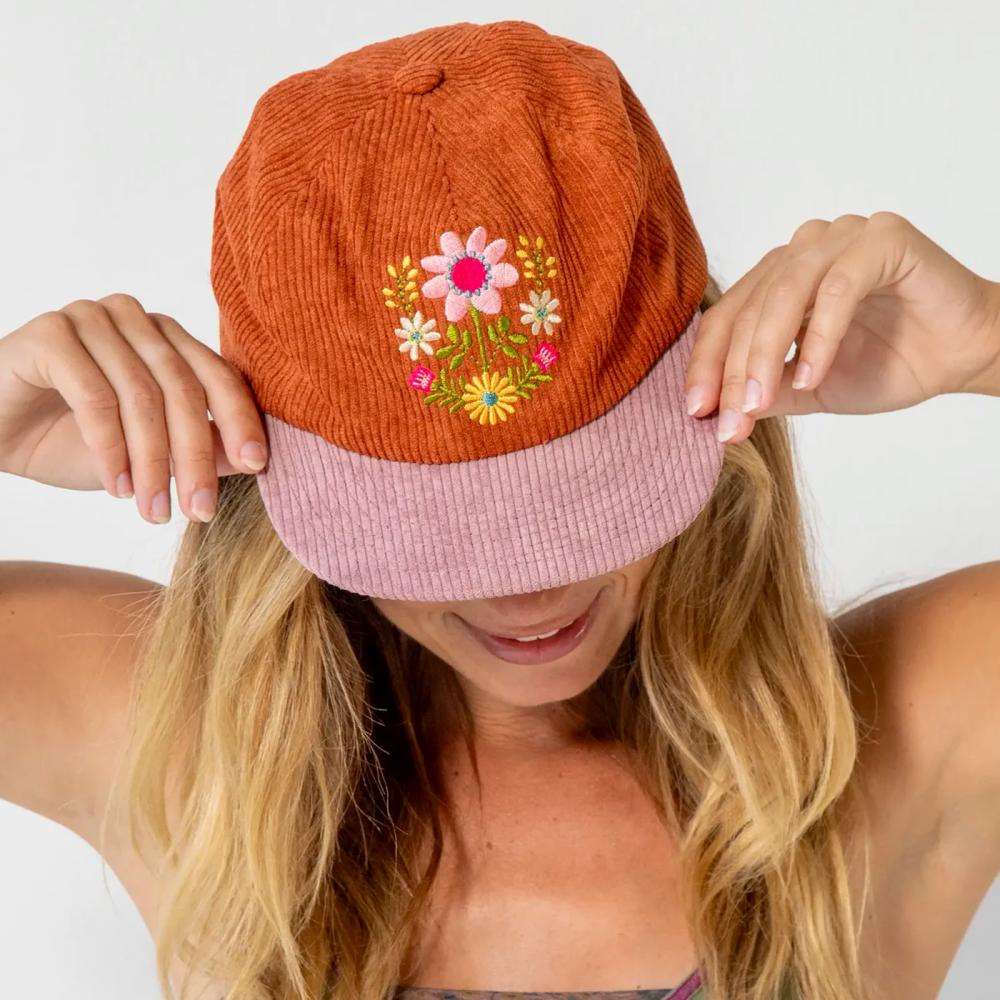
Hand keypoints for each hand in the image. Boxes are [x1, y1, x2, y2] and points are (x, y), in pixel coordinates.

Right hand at [0, 293, 267, 522]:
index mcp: (167, 338)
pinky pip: (95, 396)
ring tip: (154, 512)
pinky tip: (115, 488)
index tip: (259, 467)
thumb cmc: (69, 440)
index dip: (241, 420)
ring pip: (142, 396)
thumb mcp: (145, 454)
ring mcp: (91, 318)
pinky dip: (109, 448)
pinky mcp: (50, 333)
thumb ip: (197, 448)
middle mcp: (135, 320)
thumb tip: (251, 460)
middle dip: (196, 456)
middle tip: (201, 511)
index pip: (219, 375)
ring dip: (152, 463)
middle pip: (184, 388)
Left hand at [685, 211, 999, 443]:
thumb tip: (713, 417)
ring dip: (765, 354)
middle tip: (729, 420)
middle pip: (749, 309)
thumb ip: (764, 393)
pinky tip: (811, 377)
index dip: (707, 367)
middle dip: (734, 371)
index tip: (696, 415)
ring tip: (758, 403)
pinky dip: (819, 336)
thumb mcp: (809, 389)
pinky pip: (838, 287)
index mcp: (779, 277)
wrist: (963, 357)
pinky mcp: (883, 239)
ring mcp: (842, 237)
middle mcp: (803, 249)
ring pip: (784, 294)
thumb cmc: (890, 363)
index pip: (727, 319)